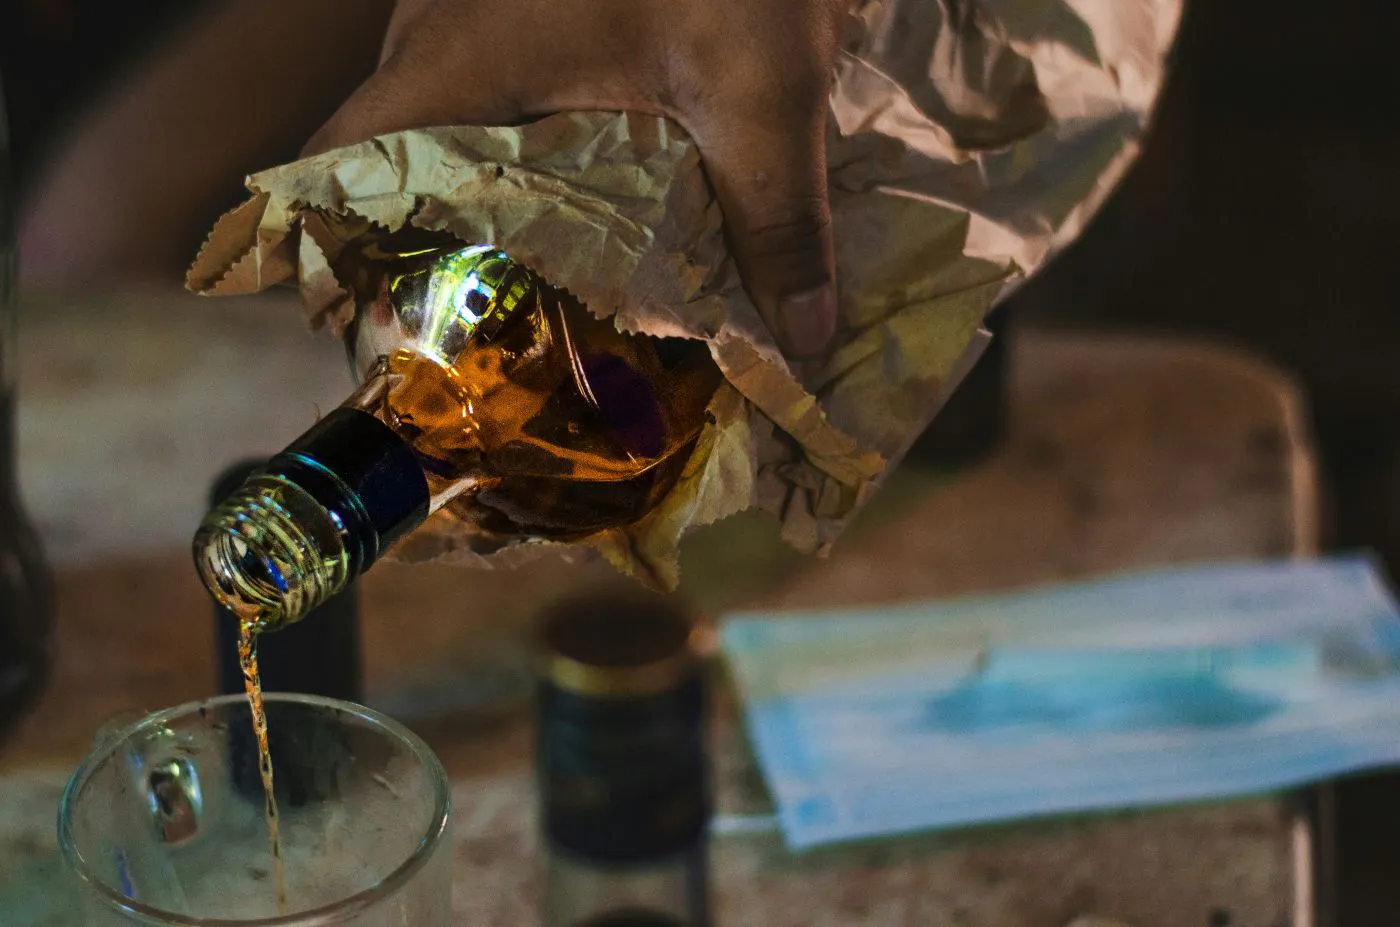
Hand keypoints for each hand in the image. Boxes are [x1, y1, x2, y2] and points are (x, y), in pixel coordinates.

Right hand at [305, 0, 847, 355]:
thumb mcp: (762, 90)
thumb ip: (776, 220)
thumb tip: (804, 337)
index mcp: (456, 63)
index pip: (333, 167)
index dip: (331, 254)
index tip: (369, 326)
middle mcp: (435, 30)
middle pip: (384, 158)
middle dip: (417, 248)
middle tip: (472, 331)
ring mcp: (467, 5)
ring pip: (434, 120)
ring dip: (467, 196)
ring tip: (521, 279)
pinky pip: (480, 85)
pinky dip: (507, 146)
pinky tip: (570, 194)